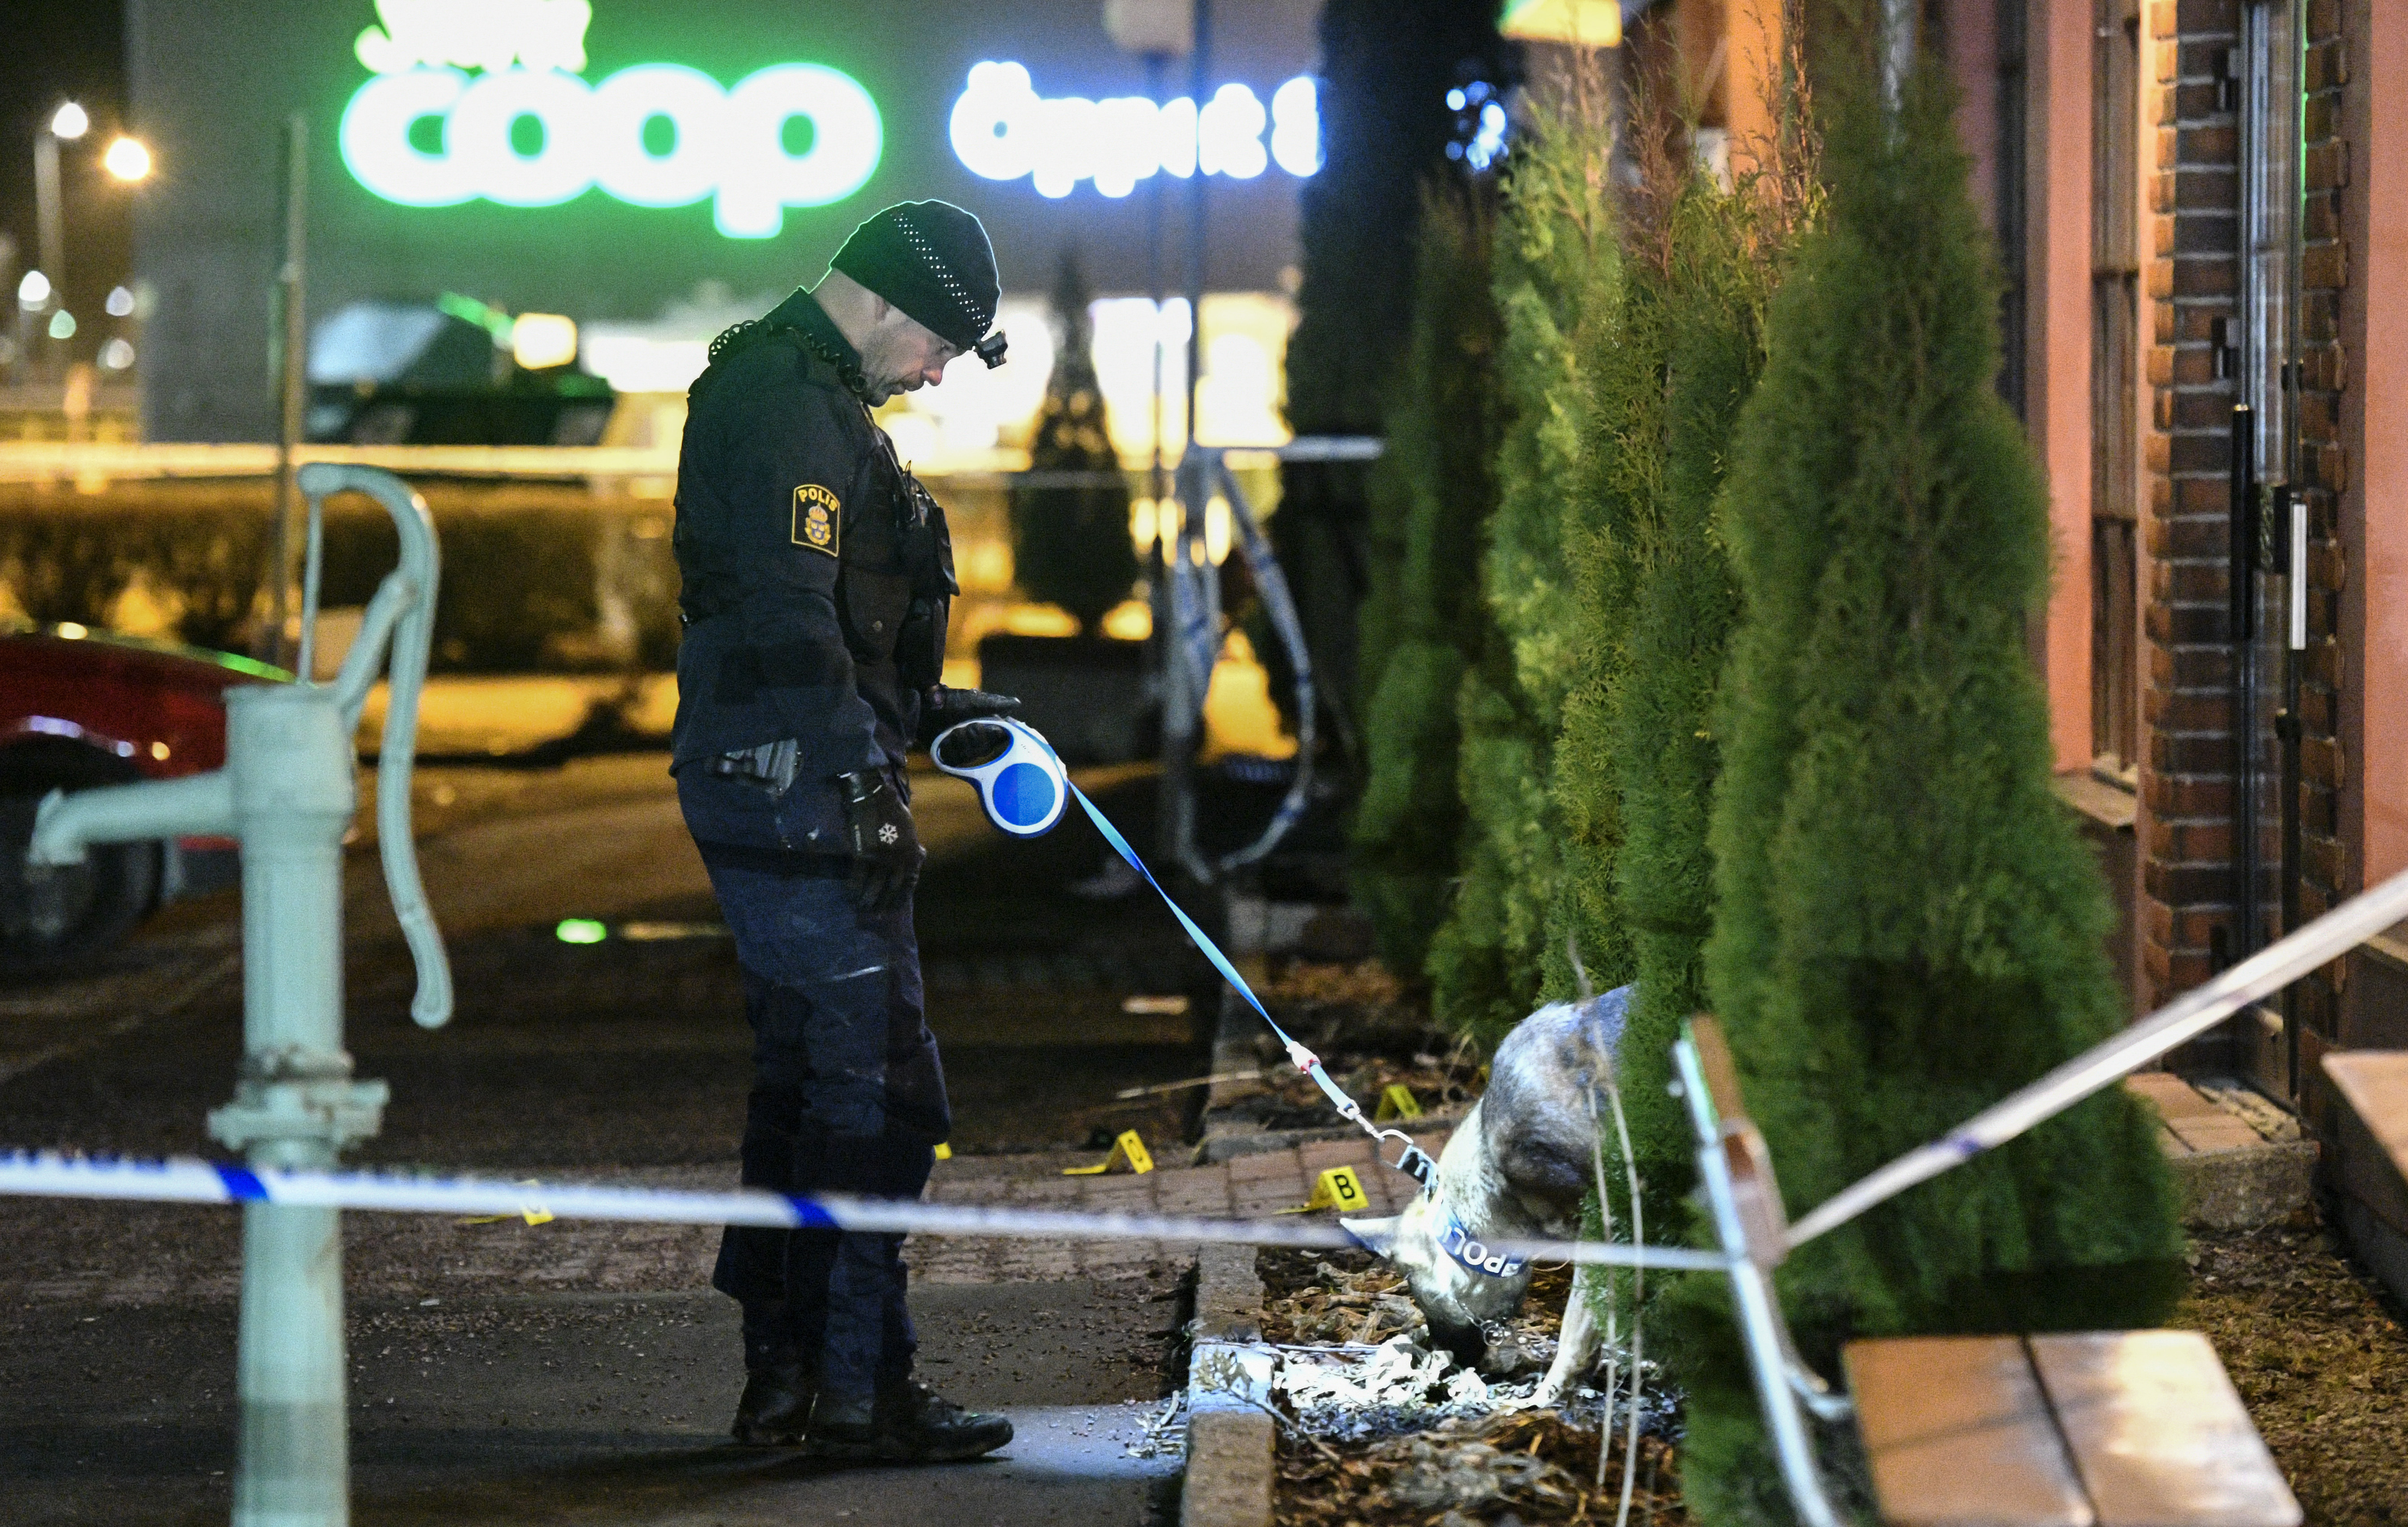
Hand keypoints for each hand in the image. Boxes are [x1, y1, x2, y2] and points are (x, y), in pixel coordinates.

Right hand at [837, 769, 922, 911]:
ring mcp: (881, 859)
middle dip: (882, 904)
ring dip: (867, 901)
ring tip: (861, 909)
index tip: (892, 909)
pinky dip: (854, 889)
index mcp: (912, 855)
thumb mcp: (911, 830)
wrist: (874, 797)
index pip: (908, 885)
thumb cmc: (893, 812)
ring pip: (873, 887)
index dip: (899, 899)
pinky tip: (850, 895)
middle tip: (874, 915)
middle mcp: (899, 860)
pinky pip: (858, 877)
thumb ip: (913, 847)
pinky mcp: (863, 854)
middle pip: (891, 889)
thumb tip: (921, 857)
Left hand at [917, 686, 1021, 747]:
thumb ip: (995, 703)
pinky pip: (955, 761)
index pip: (999, 737)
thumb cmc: (949, 701)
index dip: (994, 735)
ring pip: (970, 755)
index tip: (989, 727)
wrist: (923, 707)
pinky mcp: (949, 756)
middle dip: (976, 738)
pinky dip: (950, 749)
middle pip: (984, 748)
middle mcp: (976, 739)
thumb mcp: (973, 701)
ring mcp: (962, 749)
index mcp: (985, 726)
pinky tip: (945, 739)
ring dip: (962, 743)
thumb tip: (1017, 703)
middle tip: (967, 727)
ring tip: (953, 731)